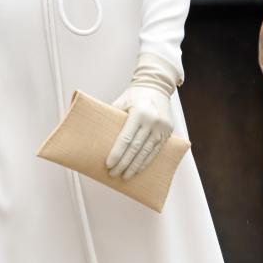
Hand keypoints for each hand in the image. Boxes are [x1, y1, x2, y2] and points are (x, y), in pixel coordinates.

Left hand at [106, 53, 177, 179]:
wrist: (157, 86)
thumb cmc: (135, 94)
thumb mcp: (121, 101)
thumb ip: (110, 114)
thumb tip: (94, 129)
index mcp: (139, 112)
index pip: (126, 138)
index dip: (117, 153)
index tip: (109, 164)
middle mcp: (152, 121)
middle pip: (136, 148)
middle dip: (124, 163)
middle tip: (114, 174)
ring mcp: (162, 128)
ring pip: (147, 152)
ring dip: (135, 166)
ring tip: (125, 176)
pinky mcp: (168, 133)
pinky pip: (156, 151)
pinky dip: (146, 162)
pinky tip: (138, 169)